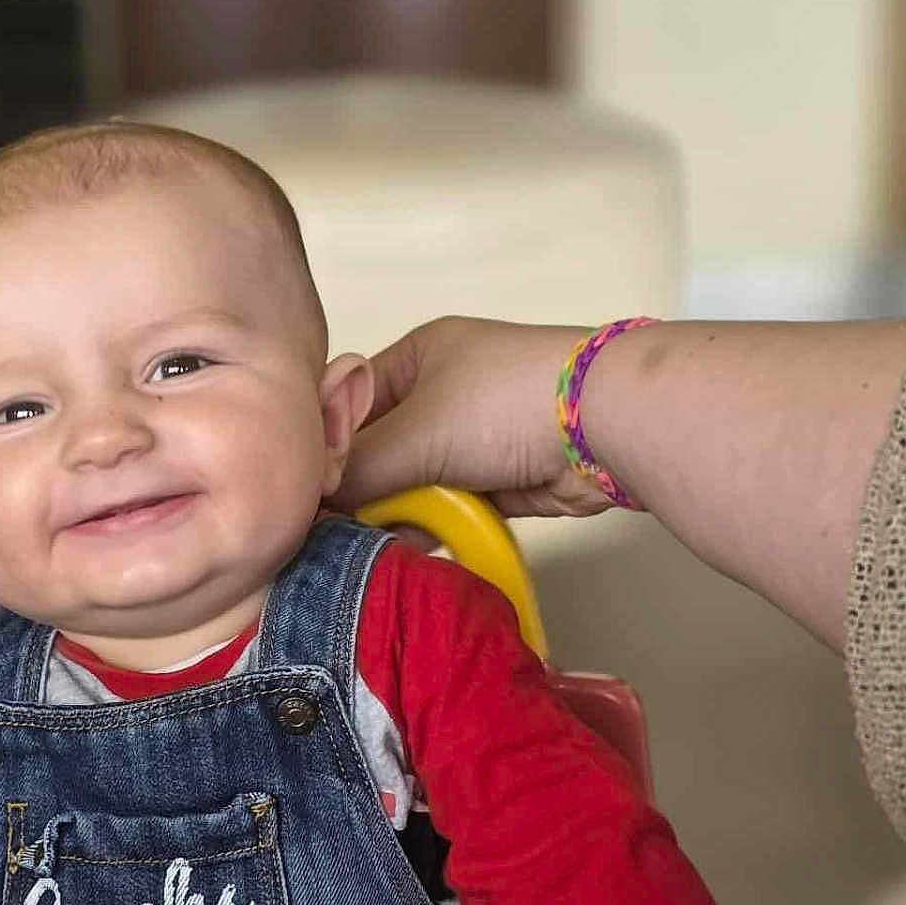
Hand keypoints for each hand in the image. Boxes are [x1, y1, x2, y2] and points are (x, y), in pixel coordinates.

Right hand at [332, 317, 612, 517]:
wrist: (601, 425)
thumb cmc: (500, 406)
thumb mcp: (415, 433)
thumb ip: (357, 471)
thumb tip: (313, 504)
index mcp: (416, 357)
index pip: (347, 404)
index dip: (324, 447)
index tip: (304, 491)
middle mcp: (439, 393)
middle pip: (377, 449)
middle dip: (357, 489)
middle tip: (328, 528)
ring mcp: (470, 437)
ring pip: (410, 482)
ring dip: (391, 512)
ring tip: (362, 543)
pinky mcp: (495, 479)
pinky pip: (444, 506)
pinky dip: (427, 525)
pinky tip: (404, 547)